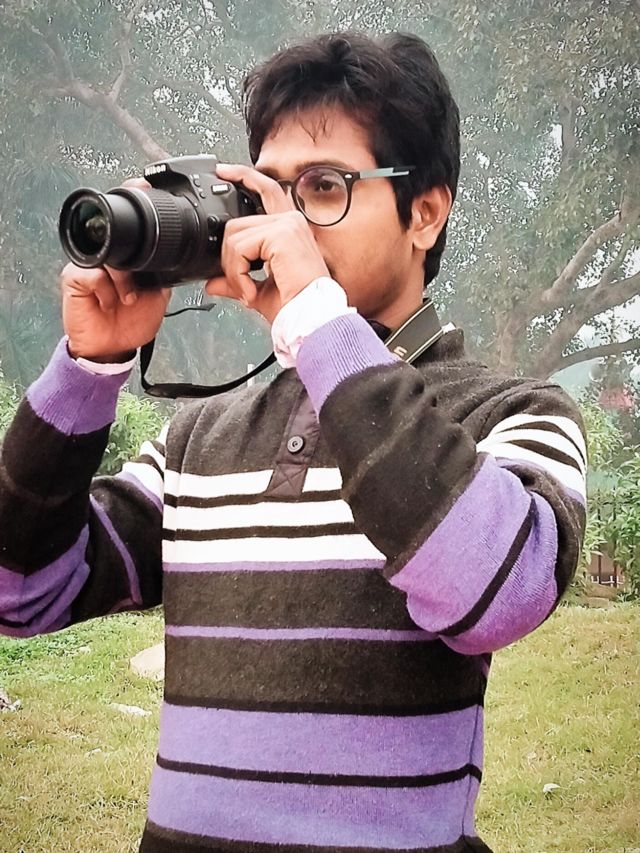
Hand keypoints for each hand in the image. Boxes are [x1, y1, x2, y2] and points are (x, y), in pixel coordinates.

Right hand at [62, 178, 170, 361]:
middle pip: (112, 231)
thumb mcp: (158, 294)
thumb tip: (181, 254)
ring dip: (122, 276)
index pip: (125, 222)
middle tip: (139, 255)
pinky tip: (112, 303)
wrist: (112, 348)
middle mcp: (103, 257)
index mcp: (122, 256)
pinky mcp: (74, 279)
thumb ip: (164, 271)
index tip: (145, 186)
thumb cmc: (130, 322)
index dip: (134, 203)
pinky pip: (93, 274)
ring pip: (106, 253)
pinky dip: (108, 289)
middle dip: (125, 235)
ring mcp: (87, 265)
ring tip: (129, 296)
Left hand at [204, 164, 329, 322]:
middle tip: (239, 285)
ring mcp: (287, 225)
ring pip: (235, 237)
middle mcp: (290, 222)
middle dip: (228, 258)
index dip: (243, 177)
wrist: (311, 319)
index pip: (265, 191)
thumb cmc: (296, 306)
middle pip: (237, 223)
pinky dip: (238, 273)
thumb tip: (212, 283)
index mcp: (289, 229)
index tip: (223, 171)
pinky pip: (240, 248)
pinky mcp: (282, 235)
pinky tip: (251, 291)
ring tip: (247, 292)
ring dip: (233, 270)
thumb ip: (235, 281)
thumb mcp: (258, 291)